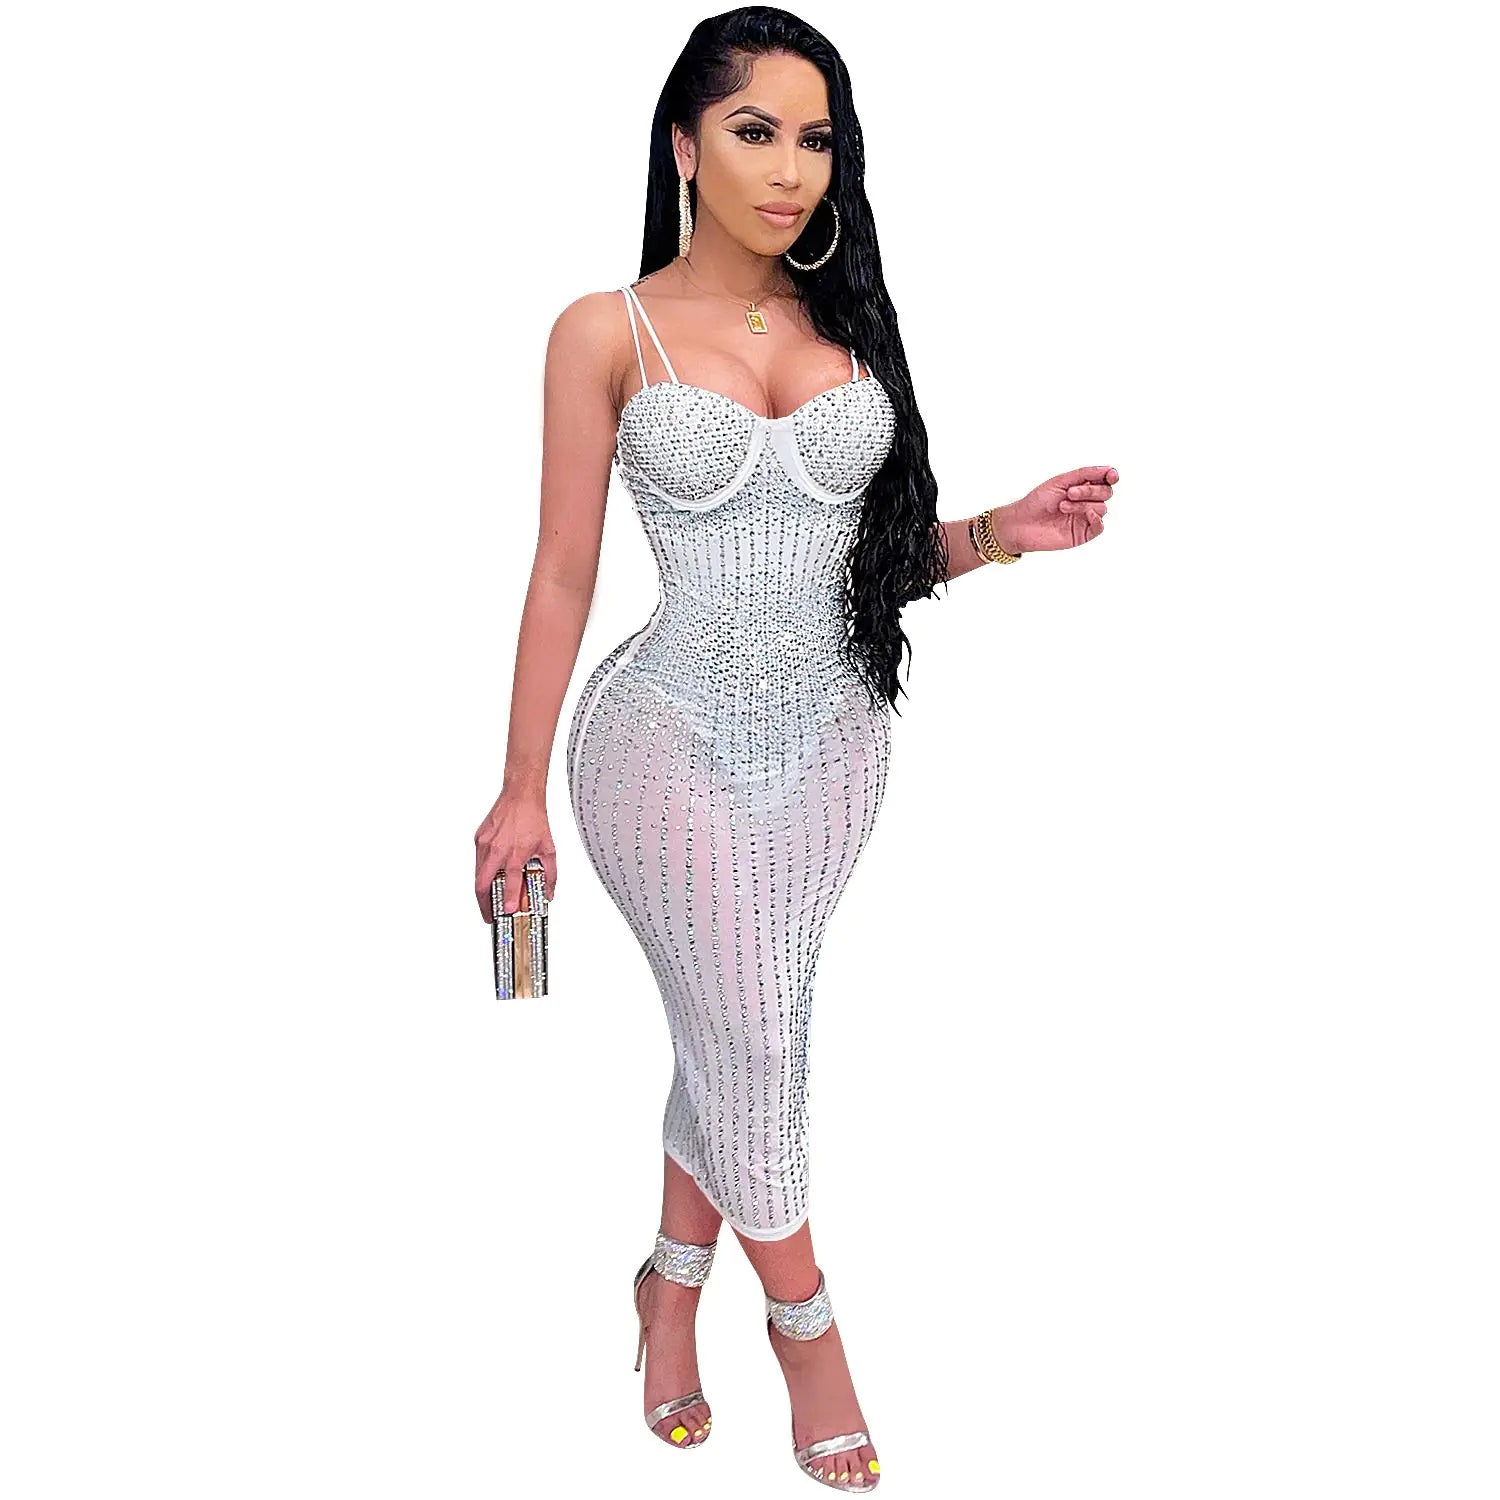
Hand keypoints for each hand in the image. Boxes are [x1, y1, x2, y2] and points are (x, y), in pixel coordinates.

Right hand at [474, 789, 557, 920]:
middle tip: (490, 915)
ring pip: (477, 874)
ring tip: (488, 901)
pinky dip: (482, 871)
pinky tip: (490, 875)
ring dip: (482, 890)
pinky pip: (478, 860)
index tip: (507, 912)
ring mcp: (485, 844)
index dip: (507, 900)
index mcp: (515, 853)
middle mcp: (497, 849)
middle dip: (484, 904)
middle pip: (482, 884)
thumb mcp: (549, 848)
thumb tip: (548, 892)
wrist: (520, 796)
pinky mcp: (478, 839)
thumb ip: (550, 874)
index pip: (509, 883)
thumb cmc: (533, 818)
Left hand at [991, 465, 1117, 554]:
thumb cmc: (1037, 501)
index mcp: (1082, 486)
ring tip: (1062, 506)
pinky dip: (1096, 519)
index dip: (1111, 476)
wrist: (1021, 523)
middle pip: (1106, 492)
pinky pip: (1100, 527)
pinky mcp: (1083, 534)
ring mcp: (1086, 518)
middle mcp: (1087, 502)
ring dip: (1083, 505)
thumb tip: (1109, 469)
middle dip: (1090, 490)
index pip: (1104, 480)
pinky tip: (1086, 515)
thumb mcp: (1060, 481)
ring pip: (1102, 508)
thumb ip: (1085, 474)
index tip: (1111, 475)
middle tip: (1070, 493)